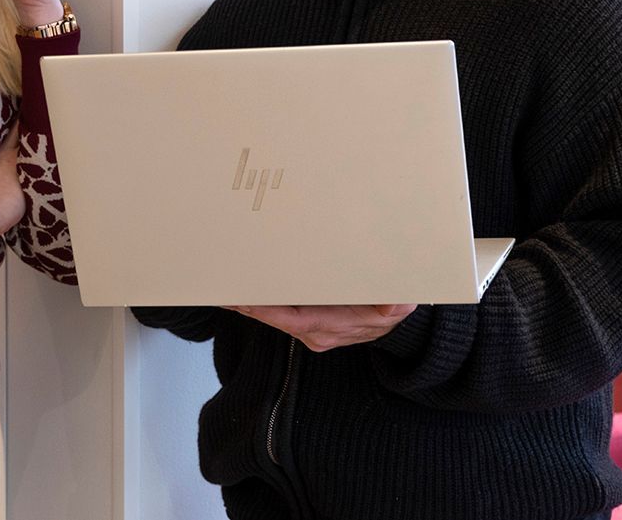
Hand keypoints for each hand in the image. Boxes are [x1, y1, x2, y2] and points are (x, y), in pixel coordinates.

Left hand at [226, 303, 417, 351]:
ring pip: (276, 317)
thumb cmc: (390, 311)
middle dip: (249, 307)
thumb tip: (394, 304)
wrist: (395, 326)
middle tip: (223, 289)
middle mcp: (317, 332)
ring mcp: (312, 330)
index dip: (268, 311)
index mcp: (333, 326)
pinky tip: (247, 293)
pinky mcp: (309, 324)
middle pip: (277, 319)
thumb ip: (395, 306)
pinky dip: (264, 305)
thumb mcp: (399, 307)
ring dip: (252, 306)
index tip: (245, 301)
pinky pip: (282, 314)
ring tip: (227, 288)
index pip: (293, 319)